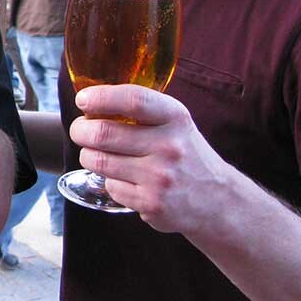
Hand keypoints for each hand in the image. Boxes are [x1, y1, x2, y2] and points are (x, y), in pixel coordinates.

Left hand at [69, 84, 231, 234]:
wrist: (219, 201)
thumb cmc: (185, 154)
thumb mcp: (174, 123)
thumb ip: (140, 109)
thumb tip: (90, 100)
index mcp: (175, 118)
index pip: (133, 99)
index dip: (100, 97)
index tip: (83, 100)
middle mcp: (169, 146)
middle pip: (103, 133)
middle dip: (80, 130)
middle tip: (80, 131)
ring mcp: (160, 177)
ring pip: (98, 161)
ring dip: (89, 156)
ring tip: (97, 154)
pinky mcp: (151, 203)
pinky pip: (110, 186)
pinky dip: (109, 181)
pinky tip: (123, 179)